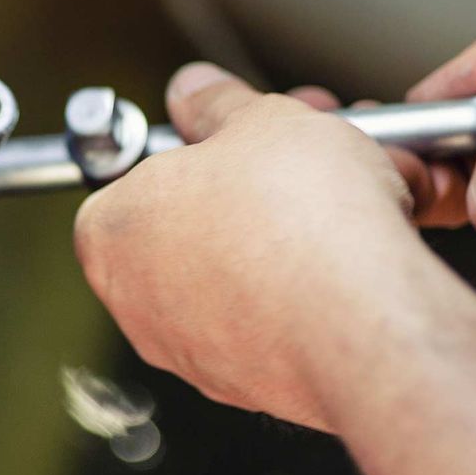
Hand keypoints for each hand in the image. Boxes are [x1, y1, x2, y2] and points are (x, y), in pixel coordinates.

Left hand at [74, 63, 449, 430]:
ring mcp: (189, 349)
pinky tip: (356, 258)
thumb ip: (218, 103)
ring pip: (241, 272)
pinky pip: (277, 318)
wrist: (364, 320)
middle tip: (305, 157)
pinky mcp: (247, 383)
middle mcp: (136, 301)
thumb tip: (196, 91)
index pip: (137, 177)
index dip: (201, 149)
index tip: (242, 137)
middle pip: (195, 223)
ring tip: (347, 200)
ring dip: (291, 231)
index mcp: (111, 230)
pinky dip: (312, 286)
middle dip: (255, 186)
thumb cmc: (301, 220)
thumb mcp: (259, 120)